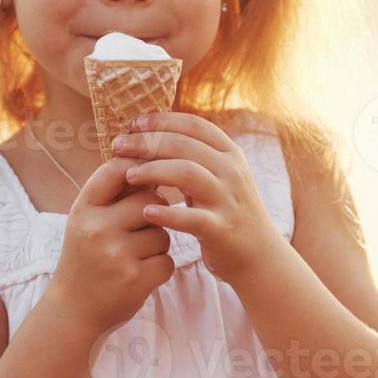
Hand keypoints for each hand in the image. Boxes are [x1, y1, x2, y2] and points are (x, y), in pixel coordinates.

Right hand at [48, 157, 174, 336]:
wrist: (73, 309)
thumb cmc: (87, 256)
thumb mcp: (87, 219)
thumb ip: (114, 193)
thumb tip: (155, 158)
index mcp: (84, 209)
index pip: (117, 170)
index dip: (139, 167)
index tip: (148, 176)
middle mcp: (97, 228)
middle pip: (150, 199)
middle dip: (155, 211)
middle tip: (140, 227)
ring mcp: (116, 255)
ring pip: (163, 231)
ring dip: (158, 243)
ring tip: (136, 254)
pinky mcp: (135, 280)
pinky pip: (167, 260)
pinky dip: (160, 267)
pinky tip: (141, 273)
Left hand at [113, 112, 283, 283]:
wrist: (259, 257)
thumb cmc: (226, 214)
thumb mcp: (217, 178)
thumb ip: (193, 159)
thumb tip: (151, 137)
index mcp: (230, 154)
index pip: (193, 124)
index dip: (161, 120)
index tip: (133, 124)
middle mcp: (232, 171)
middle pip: (184, 145)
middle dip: (146, 142)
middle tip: (118, 147)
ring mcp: (229, 200)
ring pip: (187, 173)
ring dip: (153, 170)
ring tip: (129, 176)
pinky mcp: (222, 229)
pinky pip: (192, 218)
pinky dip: (167, 214)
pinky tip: (146, 212)